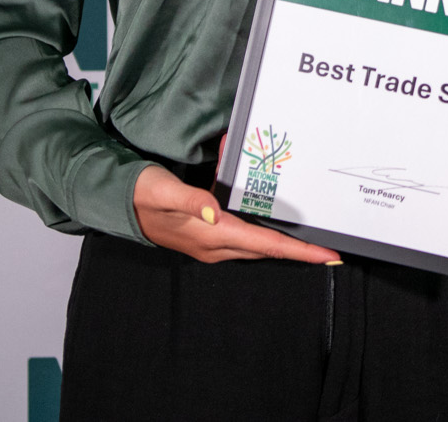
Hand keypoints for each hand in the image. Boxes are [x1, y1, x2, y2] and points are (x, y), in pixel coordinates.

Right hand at [132, 163, 340, 265]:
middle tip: (330, 247)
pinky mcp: (206, 235)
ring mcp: (211, 243)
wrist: (117, 202)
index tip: (328, 257)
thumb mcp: (163, 190)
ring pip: (257, 242)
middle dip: (300, 250)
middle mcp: (215, 245)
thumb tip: (216, 212)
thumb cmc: (141, 193)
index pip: (266, 245)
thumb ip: (191, 200)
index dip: (300, 252)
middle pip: (268, 248)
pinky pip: (242, 233)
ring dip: (281, 240)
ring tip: (309, 235)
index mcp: (211, 235)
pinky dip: (259, 224)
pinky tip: (265, 208)